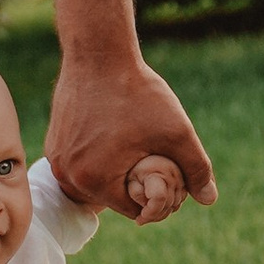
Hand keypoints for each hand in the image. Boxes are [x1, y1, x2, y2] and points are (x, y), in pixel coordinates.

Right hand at [46, 49, 214, 218]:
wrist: (98, 53)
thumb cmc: (137, 92)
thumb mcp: (176, 132)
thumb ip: (196, 168)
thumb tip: (209, 199)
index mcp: (95, 181)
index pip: (134, 210)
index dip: (156, 195)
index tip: (165, 169)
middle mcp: (68, 175)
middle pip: (112, 197)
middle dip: (134, 183)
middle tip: (150, 154)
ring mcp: (56, 158)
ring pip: (96, 179)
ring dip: (115, 170)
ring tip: (132, 143)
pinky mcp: (53, 142)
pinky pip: (81, 163)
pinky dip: (98, 156)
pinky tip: (113, 133)